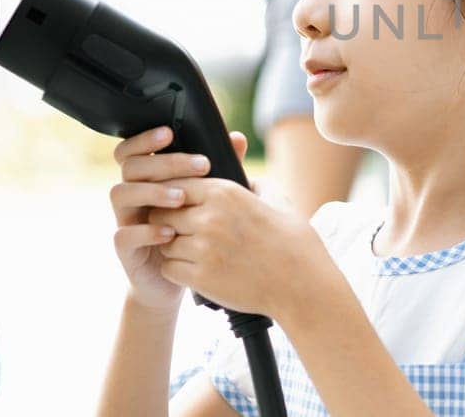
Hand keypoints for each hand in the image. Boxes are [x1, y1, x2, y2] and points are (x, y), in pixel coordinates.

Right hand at [107, 126, 245, 310]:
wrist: (176, 278)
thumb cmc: (193, 231)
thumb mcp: (206, 199)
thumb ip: (218, 168)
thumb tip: (238, 138)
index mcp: (146, 180)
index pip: (132, 150)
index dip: (144, 139)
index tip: (170, 132)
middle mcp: (132, 196)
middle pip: (131, 167)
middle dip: (165, 163)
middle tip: (201, 165)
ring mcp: (125, 221)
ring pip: (120, 194)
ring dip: (151, 192)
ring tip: (182, 198)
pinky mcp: (125, 249)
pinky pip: (123, 235)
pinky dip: (145, 231)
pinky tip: (170, 233)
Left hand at [146, 150, 319, 317]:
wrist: (302, 285)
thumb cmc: (294, 243)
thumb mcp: (279, 201)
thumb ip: (256, 185)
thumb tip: (247, 180)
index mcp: (226, 193)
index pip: (177, 185)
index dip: (175, 196)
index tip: (180, 206)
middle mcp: (210, 217)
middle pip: (161, 214)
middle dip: (168, 222)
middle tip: (182, 232)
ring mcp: (203, 248)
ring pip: (163, 243)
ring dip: (173, 248)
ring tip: (193, 254)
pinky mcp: (200, 277)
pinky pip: (169, 268)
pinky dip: (178, 271)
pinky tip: (195, 270)